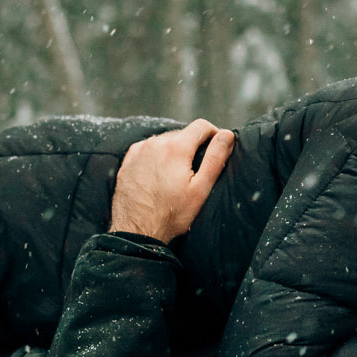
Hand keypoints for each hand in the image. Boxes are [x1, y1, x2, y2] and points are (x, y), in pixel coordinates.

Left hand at [111, 119, 235, 242]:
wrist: (137, 230)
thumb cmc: (171, 214)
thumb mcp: (201, 189)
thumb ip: (215, 158)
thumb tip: (227, 135)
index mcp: (176, 147)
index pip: (201, 126)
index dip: (214, 134)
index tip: (217, 147)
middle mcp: (156, 143)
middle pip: (183, 133)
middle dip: (194, 145)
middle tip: (197, 169)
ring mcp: (140, 150)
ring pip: (165, 141)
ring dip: (175, 151)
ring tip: (178, 175)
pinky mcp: (129, 159)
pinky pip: (149, 149)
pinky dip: (158, 156)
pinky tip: (160, 176)